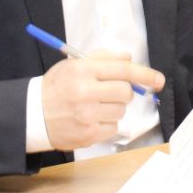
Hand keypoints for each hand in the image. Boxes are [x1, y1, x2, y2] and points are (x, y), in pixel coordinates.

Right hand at [40, 50, 164, 150]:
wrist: (33, 115)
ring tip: (95, 106)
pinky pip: (114, 127)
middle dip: (124, 92)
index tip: (158, 80)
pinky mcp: (88, 134)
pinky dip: (107, 123)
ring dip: (114, 108)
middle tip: (110, 93)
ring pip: (121, 111)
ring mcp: (87, 115)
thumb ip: (103, 58)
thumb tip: (128, 58)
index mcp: (83, 71)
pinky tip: (91, 119)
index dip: (145, 74)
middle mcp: (85, 92)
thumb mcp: (73, 64)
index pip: (123, 70)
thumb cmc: (56, 87)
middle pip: (126, 92)